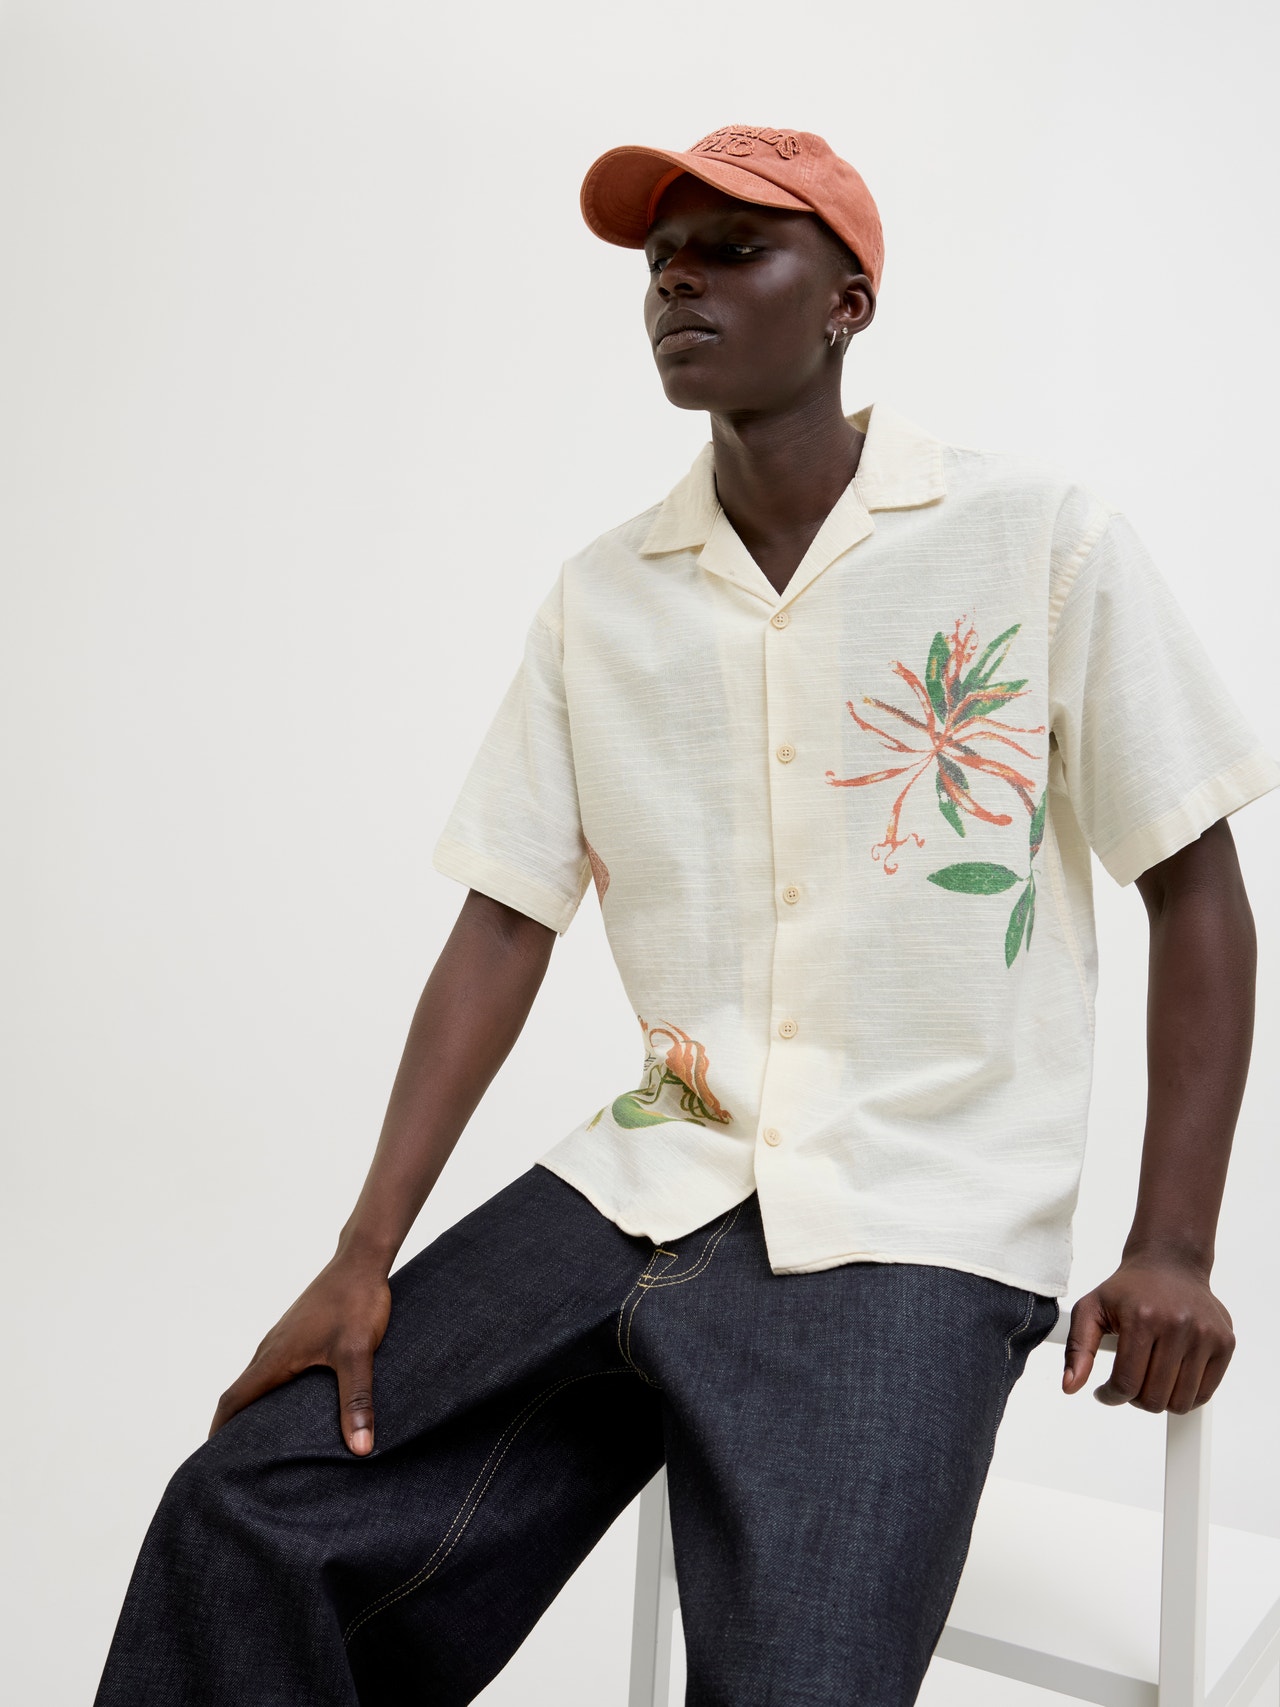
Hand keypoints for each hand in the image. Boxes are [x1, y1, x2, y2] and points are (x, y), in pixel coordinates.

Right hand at [208, 1253, 392, 1454]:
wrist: (361, 1260)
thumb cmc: (356, 1303)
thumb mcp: (358, 1354)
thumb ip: (357, 1399)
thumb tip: (360, 1449)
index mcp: (275, 1357)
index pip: (234, 1399)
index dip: (220, 1430)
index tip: (213, 1459)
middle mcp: (272, 1346)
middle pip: (242, 1392)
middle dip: (236, 1425)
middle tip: (237, 1460)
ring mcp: (284, 1336)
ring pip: (259, 1378)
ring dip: (254, 1406)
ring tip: (263, 1438)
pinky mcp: (299, 1331)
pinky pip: (275, 1365)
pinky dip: (272, 1389)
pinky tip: (293, 1400)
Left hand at [1062, 1255, 1234, 1413]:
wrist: (1169, 1264)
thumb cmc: (1127, 1290)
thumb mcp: (1091, 1309)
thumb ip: (1077, 1349)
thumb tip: (1070, 1387)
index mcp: (1142, 1317)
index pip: (1126, 1383)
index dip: (1111, 1396)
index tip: (1105, 1393)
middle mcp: (1178, 1325)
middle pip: (1154, 1398)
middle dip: (1134, 1398)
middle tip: (1128, 1382)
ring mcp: (1206, 1334)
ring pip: (1180, 1402)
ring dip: (1160, 1400)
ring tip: (1148, 1379)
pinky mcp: (1225, 1343)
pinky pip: (1205, 1393)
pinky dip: (1185, 1396)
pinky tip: (1169, 1379)